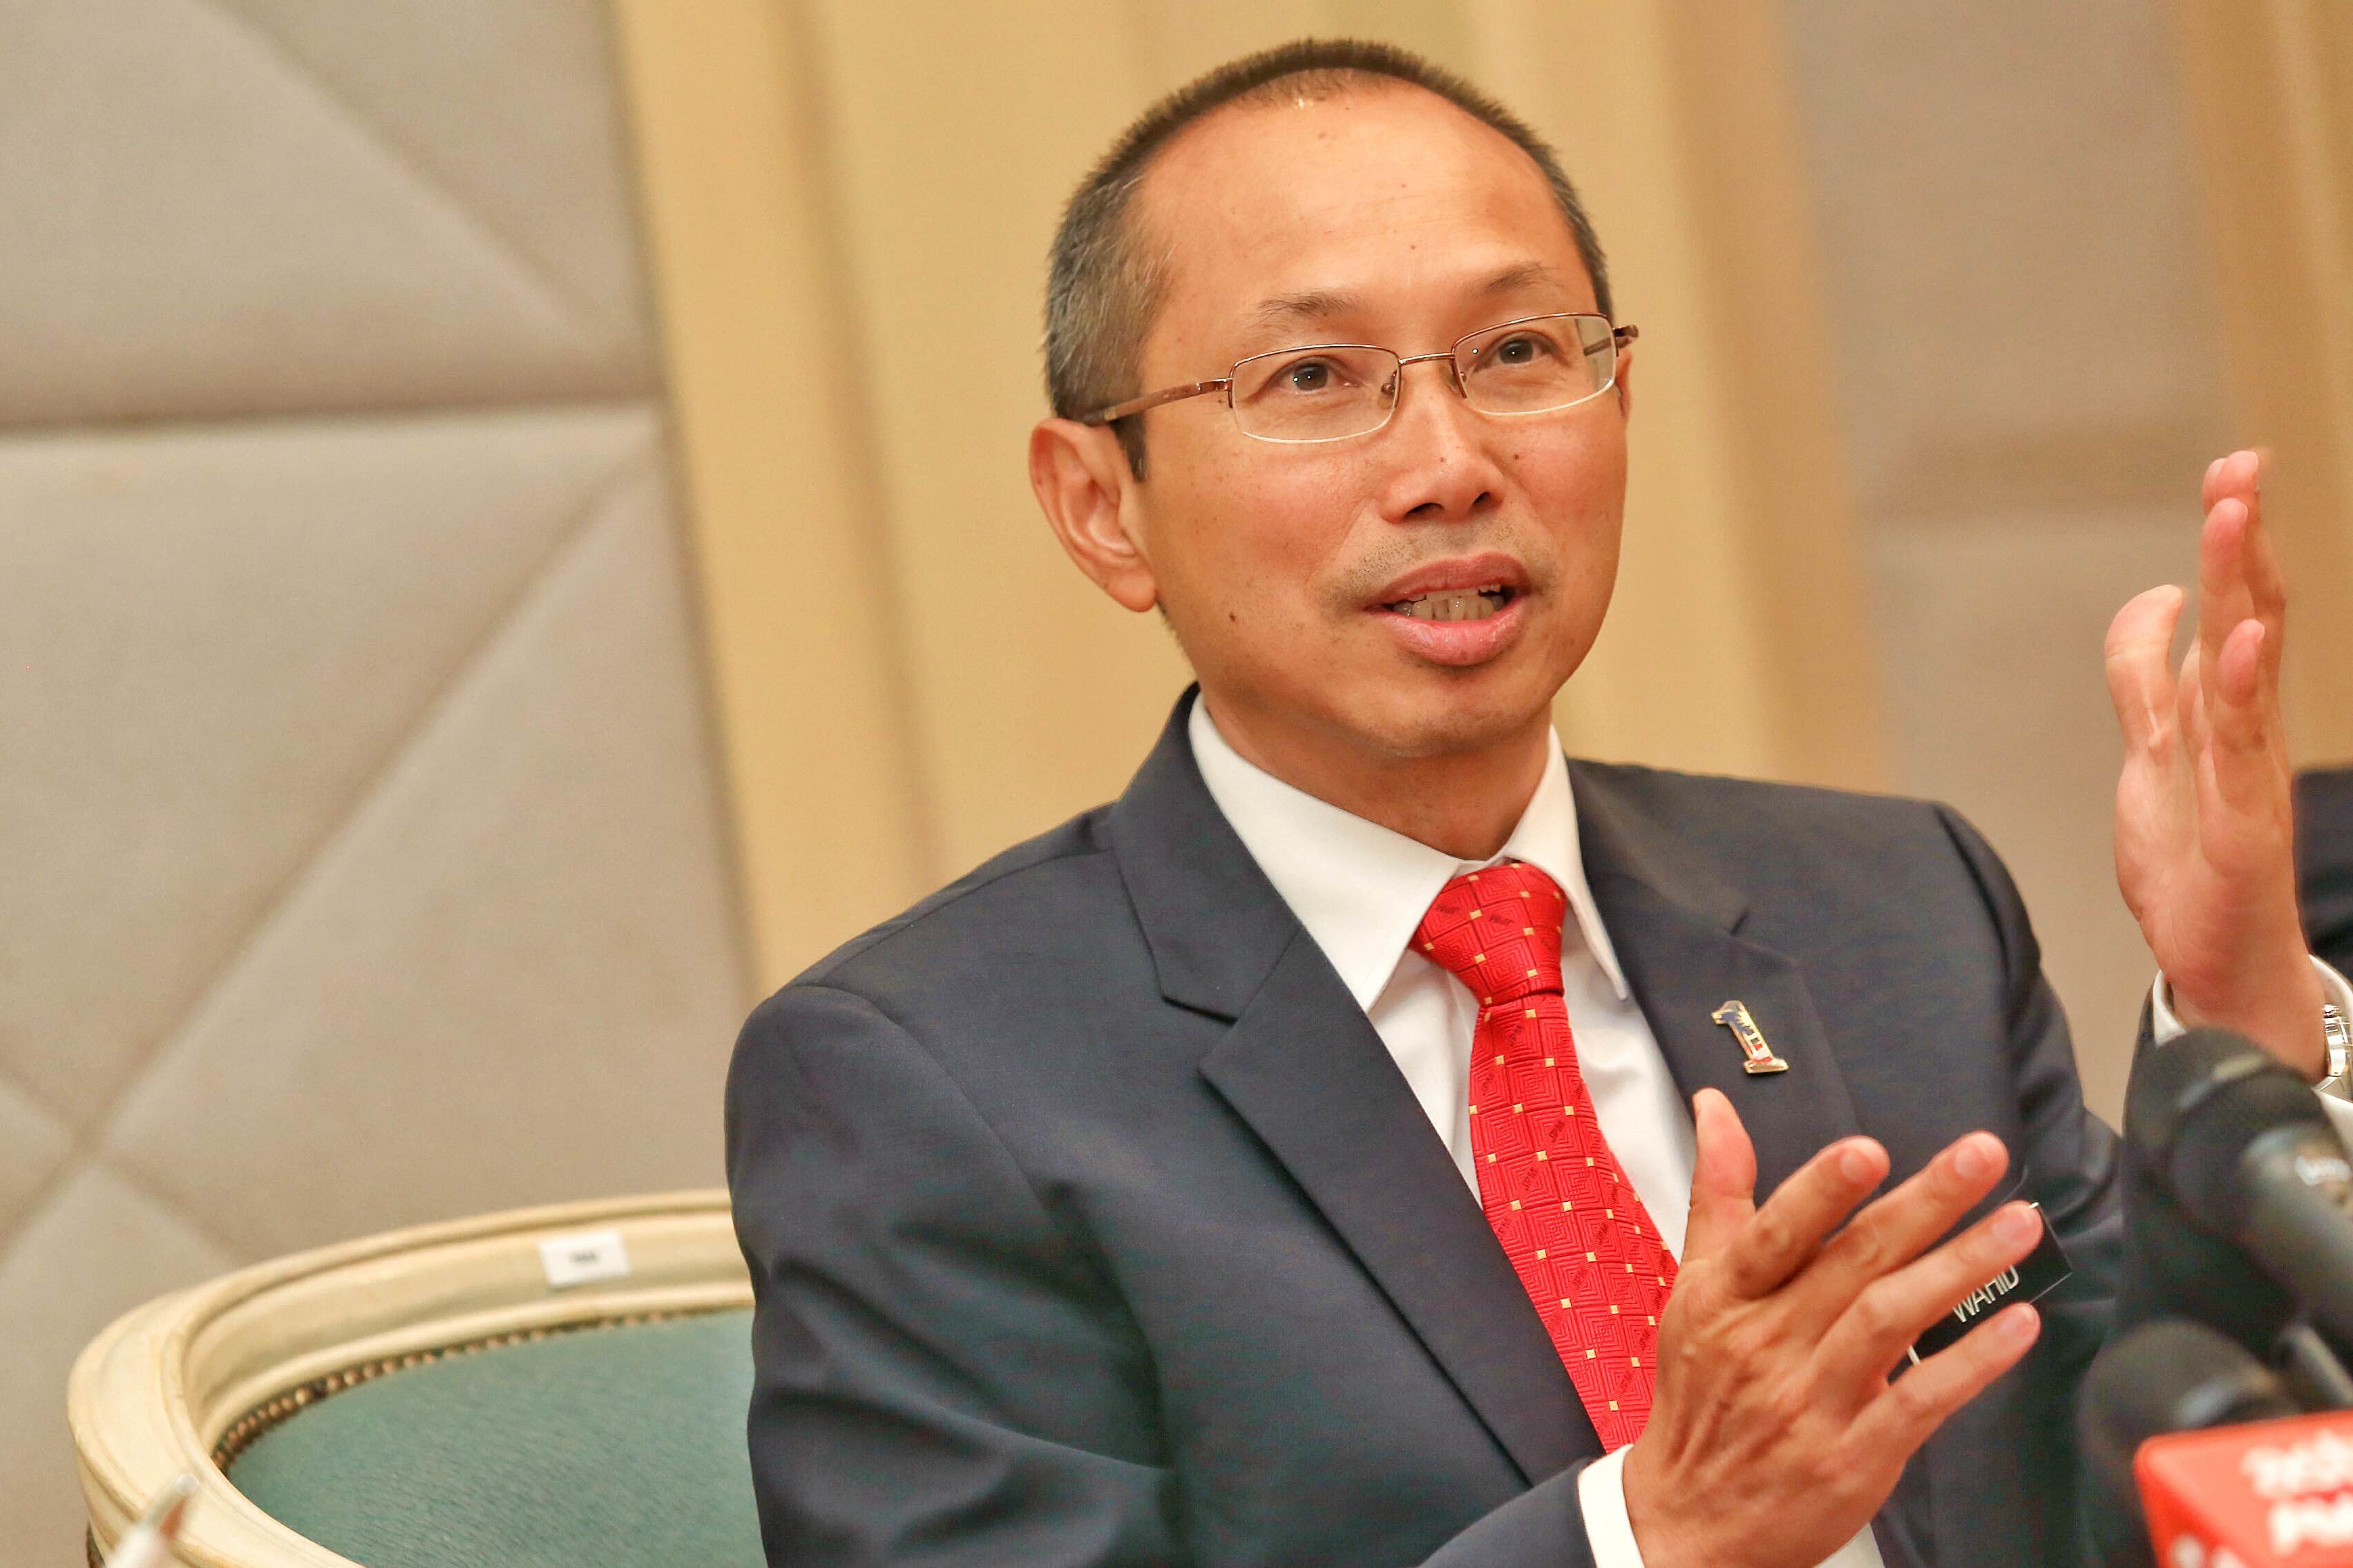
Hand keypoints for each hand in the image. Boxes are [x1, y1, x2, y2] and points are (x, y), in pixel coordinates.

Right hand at [1621, 1091, 2043, 1567]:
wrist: (1691, 1519)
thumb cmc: (1701, 1393)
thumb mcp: (1693, 1288)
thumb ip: (1718, 1196)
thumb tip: (1716, 1108)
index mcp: (1727, 1298)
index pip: (1774, 1234)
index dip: (1821, 1191)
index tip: (1868, 1150)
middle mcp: (1769, 1343)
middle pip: (1854, 1263)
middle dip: (1924, 1204)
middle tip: (1983, 1156)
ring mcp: (1814, 1401)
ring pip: (1892, 1320)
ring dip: (1962, 1267)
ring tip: (2020, 1222)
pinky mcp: (1856, 1455)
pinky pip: (1922, 1399)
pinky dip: (1972, 1360)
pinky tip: (2018, 1324)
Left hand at [2105, 449, 2323, 1078]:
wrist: (2219, 961)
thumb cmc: (2193, 856)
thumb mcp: (2150, 749)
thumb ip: (2145, 678)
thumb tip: (2156, 598)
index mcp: (2224, 708)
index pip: (2233, 605)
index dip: (2231, 540)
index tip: (2233, 468)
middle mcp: (2246, 729)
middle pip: (2248, 617)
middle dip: (2241, 540)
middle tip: (2240, 466)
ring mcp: (2248, 774)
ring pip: (2247, 665)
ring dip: (2241, 588)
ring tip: (2234, 519)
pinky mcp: (2239, 826)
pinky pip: (2240, 751)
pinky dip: (2237, 693)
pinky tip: (2234, 645)